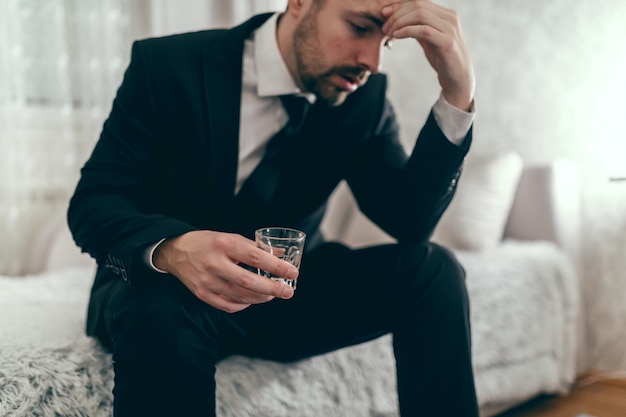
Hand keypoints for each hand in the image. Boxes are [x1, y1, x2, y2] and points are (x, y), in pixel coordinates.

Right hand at [154, 230, 296, 312]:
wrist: (176, 252)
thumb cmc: (207, 243)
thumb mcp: (230, 237)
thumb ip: (254, 246)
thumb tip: (281, 254)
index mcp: (224, 244)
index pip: (255, 257)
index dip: (276, 266)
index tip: (292, 272)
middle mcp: (214, 264)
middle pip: (249, 281)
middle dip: (273, 288)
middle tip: (288, 291)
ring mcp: (207, 281)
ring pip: (241, 296)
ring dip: (261, 297)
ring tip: (272, 294)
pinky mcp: (202, 294)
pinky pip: (228, 305)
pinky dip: (244, 304)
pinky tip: (252, 299)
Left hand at [382, 1, 474, 110]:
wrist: (458, 79)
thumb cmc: (443, 59)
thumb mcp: (429, 39)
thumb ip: (419, 28)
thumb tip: (401, 21)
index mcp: (446, 14)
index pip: (419, 1)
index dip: (399, 5)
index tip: (384, 13)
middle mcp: (450, 17)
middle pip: (418, 5)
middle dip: (397, 14)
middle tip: (385, 27)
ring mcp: (450, 28)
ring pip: (420, 15)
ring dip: (400, 22)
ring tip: (389, 33)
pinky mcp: (447, 42)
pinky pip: (423, 30)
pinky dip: (407, 31)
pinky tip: (396, 36)